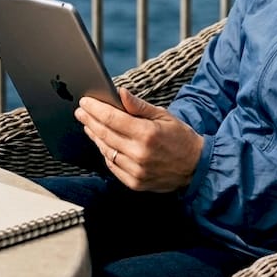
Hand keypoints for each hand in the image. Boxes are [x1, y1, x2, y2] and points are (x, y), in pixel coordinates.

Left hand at [75, 87, 203, 192]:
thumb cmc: (181, 139)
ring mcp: (136, 170)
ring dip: (95, 136)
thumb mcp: (163, 116)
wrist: (196, 168)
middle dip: (89, 120)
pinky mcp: (135, 183)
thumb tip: (120, 93)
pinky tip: (102, 143)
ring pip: (106, 150)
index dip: (95, 109)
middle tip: (81, 111)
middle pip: (104, 134)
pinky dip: (105, 153)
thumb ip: (139, 106)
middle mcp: (139, 153)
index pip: (112, 118)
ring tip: (88, 125)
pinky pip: (112, 166)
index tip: (85, 101)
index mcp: (147, 134)